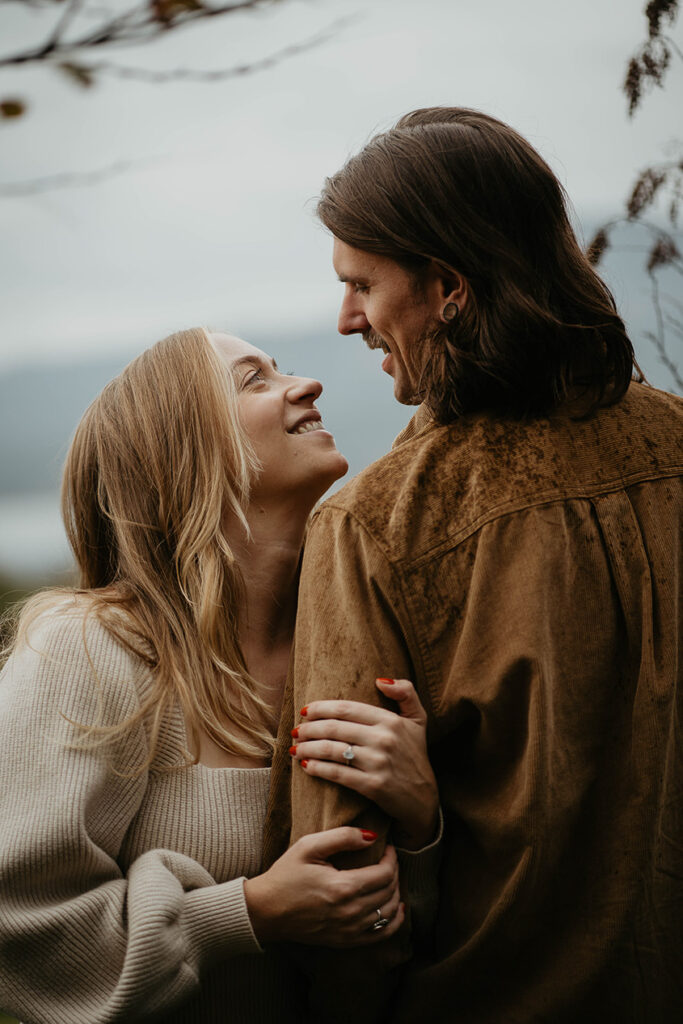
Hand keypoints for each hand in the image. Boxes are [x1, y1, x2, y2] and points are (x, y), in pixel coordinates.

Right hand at [244, 827, 404, 946]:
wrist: (266, 911)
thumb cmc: (285, 875)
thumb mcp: (308, 846)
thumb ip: (342, 836)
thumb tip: (371, 835)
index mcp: (343, 887)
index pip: (385, 873)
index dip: (392, 857)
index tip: (387, 847)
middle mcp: (351, 911)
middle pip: (389, 891)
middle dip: (394, 871)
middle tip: (387, 859)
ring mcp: (349, 930)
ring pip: (389, 911)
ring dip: (395, 892)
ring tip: (388, 877)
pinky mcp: (345, 941)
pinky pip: (381, 934)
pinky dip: (394, 921)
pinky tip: (396, 907)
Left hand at [289, 678, 438, 848]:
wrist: (424, 799)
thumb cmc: (415, 755)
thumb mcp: (418, 720)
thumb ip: (406, 692)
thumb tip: (380, 680)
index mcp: (391, 720)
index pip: (346, 708)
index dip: (321, 708)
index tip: (305, 711)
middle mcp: (384, 739)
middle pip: (334, 728)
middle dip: (309, 729)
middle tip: (296, 731)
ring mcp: (378, 762)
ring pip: (332, 750)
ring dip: (308, 748)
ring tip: (296, 748)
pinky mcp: (373, 786)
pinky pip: (337, 773)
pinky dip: (317, 768)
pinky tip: (306, 766)